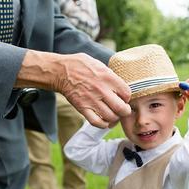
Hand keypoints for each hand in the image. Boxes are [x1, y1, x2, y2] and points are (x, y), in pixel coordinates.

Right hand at [16, 50, 131, 127]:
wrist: (61, 71)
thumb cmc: (81, 65)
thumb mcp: (99, 64)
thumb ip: (111, 75)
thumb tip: (122, 83)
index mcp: (108, 77)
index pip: (127, 93)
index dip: (127, 98)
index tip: (123, 98)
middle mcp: (102, 89)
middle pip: (122, 109)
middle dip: (125, 111)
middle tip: (122, 110)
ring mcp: (92, 100)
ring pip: (111, 117)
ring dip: (114, 119)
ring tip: (113, 116)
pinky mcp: (83, 108)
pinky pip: (97, 122)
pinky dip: (103, 125)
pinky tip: (104, 121)